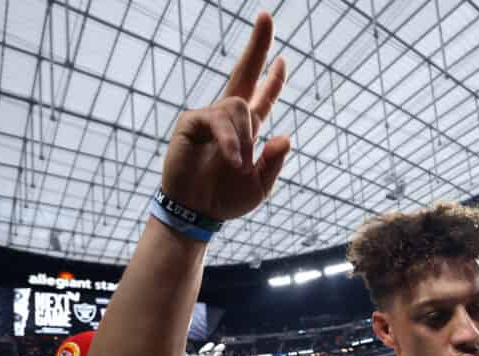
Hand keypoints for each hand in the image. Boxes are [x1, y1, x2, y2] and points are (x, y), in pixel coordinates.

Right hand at [161, 12, 289, 220]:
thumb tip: (286, 135)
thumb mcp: (261, 185)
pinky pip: (219, 120)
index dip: (274, 78)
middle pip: (245, 72)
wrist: (198, 212)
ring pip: (240, 106)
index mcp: (249, 128)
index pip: (264, 96)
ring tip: (240, 166)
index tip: (283, 59)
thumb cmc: (227, 199)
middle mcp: (229, 116)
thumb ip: (274, 161)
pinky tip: (234, 160)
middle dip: (257, 45)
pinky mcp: (192, 122)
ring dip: (246, 139)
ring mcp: (210, 116)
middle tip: (267, 15)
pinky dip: (231, 142)